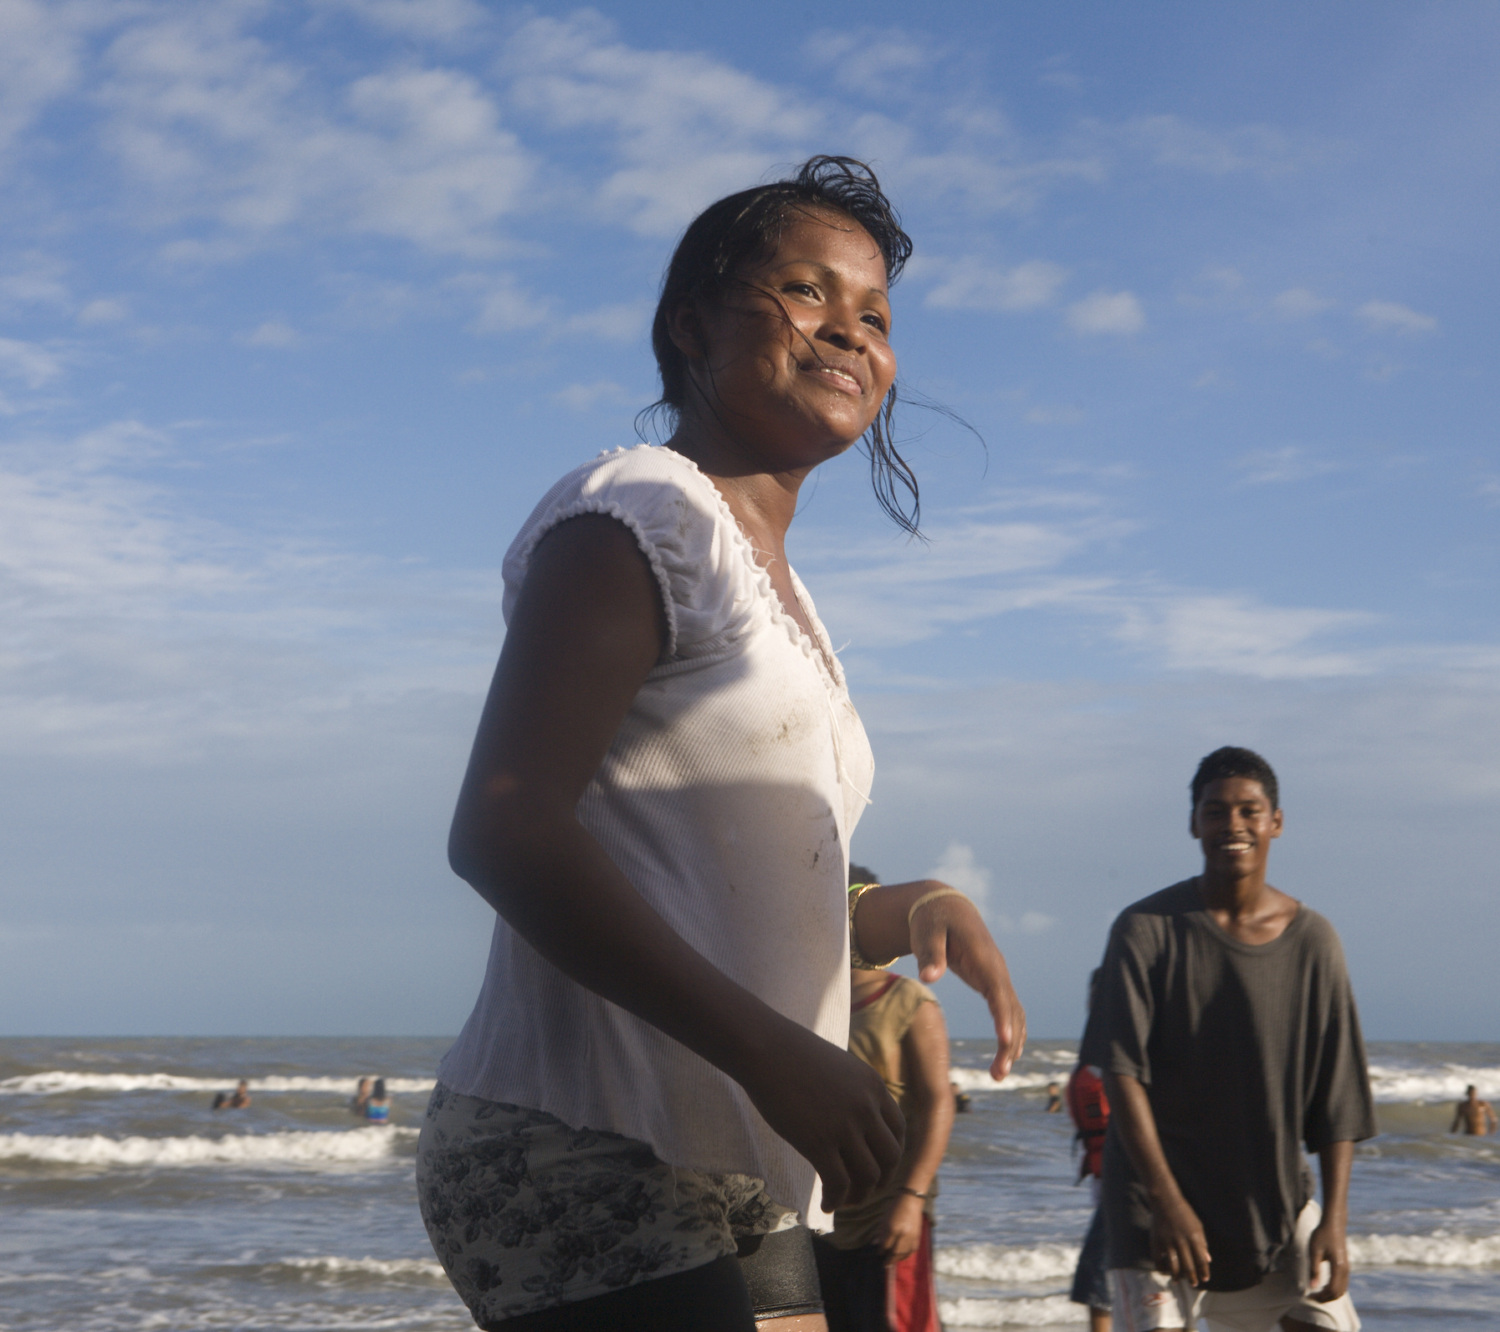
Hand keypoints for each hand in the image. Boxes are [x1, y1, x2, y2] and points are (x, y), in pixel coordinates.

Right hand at [738, 1019, 903, 1211]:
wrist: (764, 1048)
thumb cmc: (792, 1055)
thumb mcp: (838, 1067)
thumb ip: (854, 1092)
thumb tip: (854, 1121)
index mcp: (873, 1086)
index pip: (899, 1130)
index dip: (892, 1155)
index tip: (879, 1167)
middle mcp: (866, 1107)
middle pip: (890, 1158)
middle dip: (881, 1181)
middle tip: (864, 1191)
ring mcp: (844, 1125)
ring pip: (869, 1176)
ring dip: (859, 1196)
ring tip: (843, 1201)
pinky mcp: (818, 1142)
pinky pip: (838, 1184)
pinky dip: (835, 1200)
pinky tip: (826, 1205)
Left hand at [879, 1191, 925, 1264]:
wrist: (911, 1200)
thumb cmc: (895, 1207)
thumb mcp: (884, 1218)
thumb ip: (880, 1232)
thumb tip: (876, 1243)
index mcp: (893, 1228)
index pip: (885, 1245)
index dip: (881, 1250)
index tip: (879, 1253)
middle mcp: (903, 1234)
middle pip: (895, 1252)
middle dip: (889, 1260)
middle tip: (885, 1264)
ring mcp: (911, 1236)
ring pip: (905, 1253)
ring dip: (898, 1259)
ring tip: (893, 1261)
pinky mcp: (918, 1236)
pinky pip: (912, 1250)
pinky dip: (907, 1254)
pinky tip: (902, 1256)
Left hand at [908, 894, 1026, 1078]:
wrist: (945, 906)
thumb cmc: (932, 919)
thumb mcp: (927, 933)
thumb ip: (930, 954)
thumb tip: (930, 977)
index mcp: (983, 957)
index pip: (997, 990)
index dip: (1003, 1016)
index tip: (1005, 1040)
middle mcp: (996, 969)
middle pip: (1011, 1009)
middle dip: (1009, 1042)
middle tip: (998, 1074)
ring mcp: (997, 976)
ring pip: (1014, 1014)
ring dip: (1011, 1043)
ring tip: (999, 1074)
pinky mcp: (992, 982)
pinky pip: (1007, 1011)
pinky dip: (1010, 1033)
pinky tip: (1005, 1055)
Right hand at [1149, 1192, 1210, 1287]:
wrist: (1165, 1200)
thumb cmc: (1184, 1212)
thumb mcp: (1197, 1226)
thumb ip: (1203, 1243)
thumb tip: (1208, 1260)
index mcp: (1194, 1237)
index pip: (1201, 1260)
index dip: (1204, 1272)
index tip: (1205, 1279)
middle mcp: (1181, 1241)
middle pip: (1188, 1267)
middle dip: (1192, 1278)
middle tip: (1194, 1284)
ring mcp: (1168, 1242)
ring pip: (1173, 1267)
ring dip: (1177, 1277)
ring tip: (1178, 1280)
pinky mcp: (1156, 1241)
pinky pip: (1158, 1260)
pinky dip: (1161, 1268)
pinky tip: (1165, 1271)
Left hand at [1306, 1217, 1349, 1300]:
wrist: (1334, 1223)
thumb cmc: (1322, 1235)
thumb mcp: (1314, 1251)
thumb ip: (1314, 1269)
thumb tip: (1312, 1287)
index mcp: (1338, 1267)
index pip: (1332, 1290)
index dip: (1321, 1296)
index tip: (1309, 1296)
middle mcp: (1345, 1270)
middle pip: (1338, 1292)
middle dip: (1326, 1298)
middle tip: (1312, 1297)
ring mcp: (1347, 1268)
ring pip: (1342, 1289)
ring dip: (1330, 1294)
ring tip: (1317, 1293)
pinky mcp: (1345, 1266)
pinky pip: (1342, 1283)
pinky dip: (1334, 1289)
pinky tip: (1323, 1286)